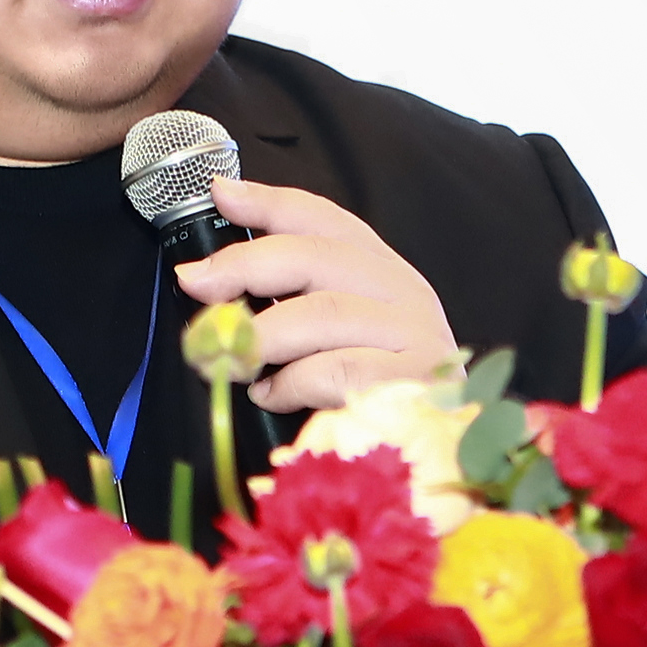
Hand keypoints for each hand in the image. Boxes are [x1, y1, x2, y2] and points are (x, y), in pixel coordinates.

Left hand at [174, 175, 460, 412]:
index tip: (220, 194)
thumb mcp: (340, 337)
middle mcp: (405, 294)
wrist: (449, 452)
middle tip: (196, 283)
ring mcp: (415, 337)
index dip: (271, 203)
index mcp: (385, 274)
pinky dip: (290, 382)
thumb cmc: (380, 396)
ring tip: (230, 360)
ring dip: (261, 335)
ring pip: (322, 313)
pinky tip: (270, 395)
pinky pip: (335, 371)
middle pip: (317, 257)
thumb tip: (210, 278)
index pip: (326, 221)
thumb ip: (294, 301)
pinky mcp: (413, 384)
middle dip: (246, 265)